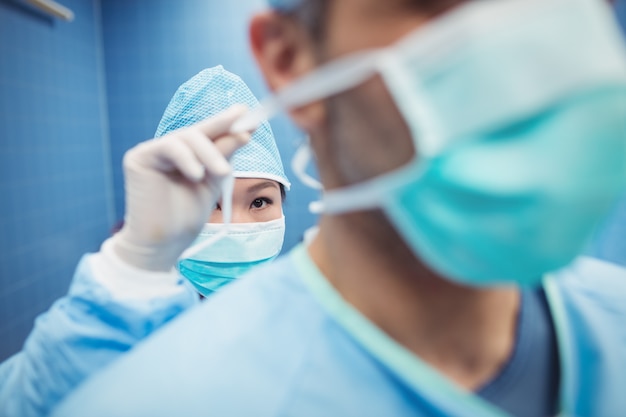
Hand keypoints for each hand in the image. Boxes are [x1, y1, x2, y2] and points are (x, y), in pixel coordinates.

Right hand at [112, 105, 249, 270]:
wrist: (163, 243)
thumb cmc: (186, 216)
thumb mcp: (214, 182)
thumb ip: (224, 156)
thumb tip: (243, 132)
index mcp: (188, 154)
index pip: (209, 133)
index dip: (229, 123)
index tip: (251, 117)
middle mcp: (170, 149)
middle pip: (199, 130)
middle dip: (223, 127)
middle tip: (244, 128)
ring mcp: (154, 151)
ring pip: (187, 137)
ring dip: (210, 153)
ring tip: (224, 174)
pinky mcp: (139, 157)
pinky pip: (168, 147)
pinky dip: (187, 158)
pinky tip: (197, 175)